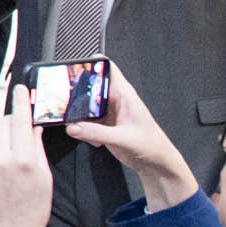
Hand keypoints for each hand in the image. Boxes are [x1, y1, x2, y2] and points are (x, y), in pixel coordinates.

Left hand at [0, 87, 53, 226]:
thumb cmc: (31, 211)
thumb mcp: (44, 179)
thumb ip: (37, 149)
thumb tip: (33, 128)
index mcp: (26, 160)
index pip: (21, 120)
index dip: (21, 101)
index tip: (21, 88)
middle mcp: (3, 159)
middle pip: (4, 123)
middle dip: (12, 122)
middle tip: (20, 129)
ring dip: (3, 141)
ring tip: (13, 163)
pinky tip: (1, 174)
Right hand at [63, 63, 194, 209]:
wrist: (155, 163)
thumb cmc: (151, 145)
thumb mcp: (122, 138)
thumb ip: (96, 132)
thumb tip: (73, 127)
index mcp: (124, 94)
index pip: (107, 68)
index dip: (91, 63)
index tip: (74, 68)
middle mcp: (115, 100)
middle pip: (89, 87)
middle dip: (77, 96)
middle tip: (70, 107)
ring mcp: (108, 112)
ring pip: (84, 106)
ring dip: (80, 117)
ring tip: (84, 128)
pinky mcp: (103, 125)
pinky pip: (85, 122)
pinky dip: (84, 130)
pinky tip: (95, 140)